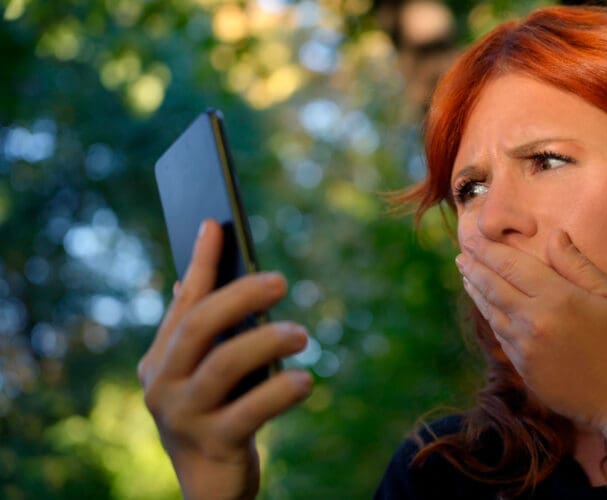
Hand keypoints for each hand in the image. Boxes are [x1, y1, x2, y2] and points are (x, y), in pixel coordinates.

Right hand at [138, 219, 312, 499]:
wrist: (210, 488)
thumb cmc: (216, 418)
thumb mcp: (207, 374)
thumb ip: (203, 333)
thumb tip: (191, 277)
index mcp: (161, 360)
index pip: (185, 303)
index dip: (201, 263)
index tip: (216, 223)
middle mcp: (163, 385)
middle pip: (198, 327)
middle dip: (238, 296)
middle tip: (280, 280)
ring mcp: (183, 417)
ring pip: (222, 366)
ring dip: (266, 342)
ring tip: (302, 332)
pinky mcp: (212, 446)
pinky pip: (248, 412)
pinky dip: (279, 392)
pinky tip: (306, 381)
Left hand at [456, 230, 606, 427]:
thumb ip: (577, 264)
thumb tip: (555, 236)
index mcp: (556, 298)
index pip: (510, 266)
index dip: (487, 251)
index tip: (472, 240)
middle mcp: (532, 322)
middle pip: (492, 287)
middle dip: (474, 268)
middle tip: (461, 255)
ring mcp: (524, 348)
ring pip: (491, 313)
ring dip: (476, 292)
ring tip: (467, 276)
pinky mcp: (522, 368)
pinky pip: (501, 336)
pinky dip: (491, 317)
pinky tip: (488, 308)